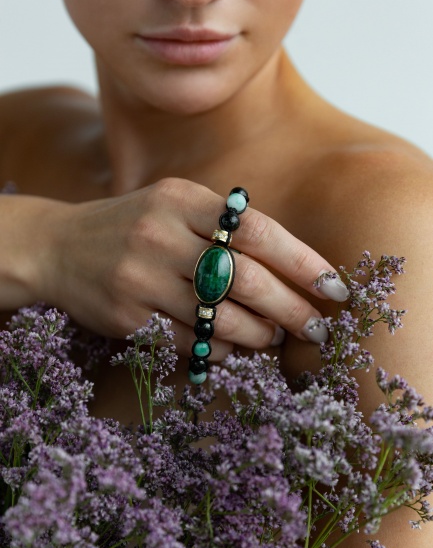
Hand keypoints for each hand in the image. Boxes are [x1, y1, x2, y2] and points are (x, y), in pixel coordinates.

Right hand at [39, 179, 346, 358]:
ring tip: (275, 338)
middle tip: (315, 328)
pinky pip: (190, 341)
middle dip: (291, 308)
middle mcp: (162, 234)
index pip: (259, 231)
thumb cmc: (135, 225)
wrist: (60, 246)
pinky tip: (234, 347)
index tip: (333, 287)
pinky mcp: (127, 315)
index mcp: (183, 199)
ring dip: (259, 334)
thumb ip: (226, 226)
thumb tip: (291, 269)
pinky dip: (221, 349)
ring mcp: (141, 277)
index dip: (302, 262)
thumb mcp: (175, 205)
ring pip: (220, 317)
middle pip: (246, 279)